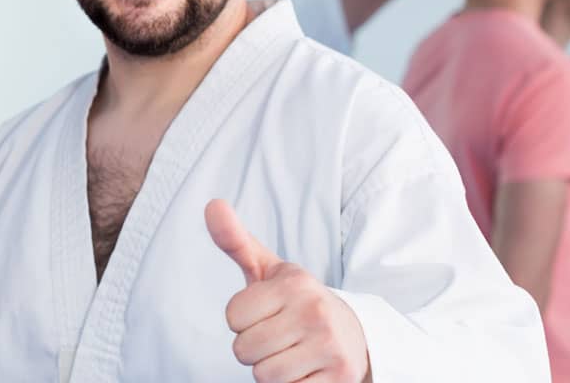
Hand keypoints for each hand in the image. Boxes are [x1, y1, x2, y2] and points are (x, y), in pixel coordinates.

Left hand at [207, 200, 369, 382]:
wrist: (357, 335)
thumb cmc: (300, 303)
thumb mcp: (269, 271)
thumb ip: (236, 242)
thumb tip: (211, 204)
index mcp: (295, 285)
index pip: (232, 316)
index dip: (242, 320)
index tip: (266, 313)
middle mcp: (315, 313)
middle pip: (244, 349)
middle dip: (254, 347)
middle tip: (280, 336)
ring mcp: (330, 348)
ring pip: (263, 374)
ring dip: (271, 369)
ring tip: (292, 352)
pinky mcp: (339, 380)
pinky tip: (306, 369)